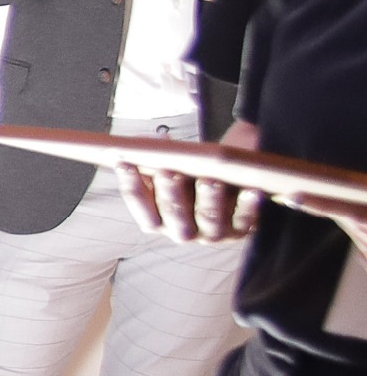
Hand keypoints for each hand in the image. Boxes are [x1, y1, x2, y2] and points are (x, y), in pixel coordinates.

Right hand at [117, 160, 261, 244]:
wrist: (227, 192)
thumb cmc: (192, 182)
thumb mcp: (172, 174)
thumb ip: (157, 162)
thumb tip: (153, 141)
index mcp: (160, 223)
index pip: (141, 211)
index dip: (132, 189)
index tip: (124, 164)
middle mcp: (183, 232)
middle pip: (173, 219)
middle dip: (170, 195)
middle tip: (167, 172)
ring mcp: (213, 233)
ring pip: (209, 221)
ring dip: (208, 201)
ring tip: (208, 180)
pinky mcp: (241, 229)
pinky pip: (246, 220)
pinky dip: (248, 206)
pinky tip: (250, 190)